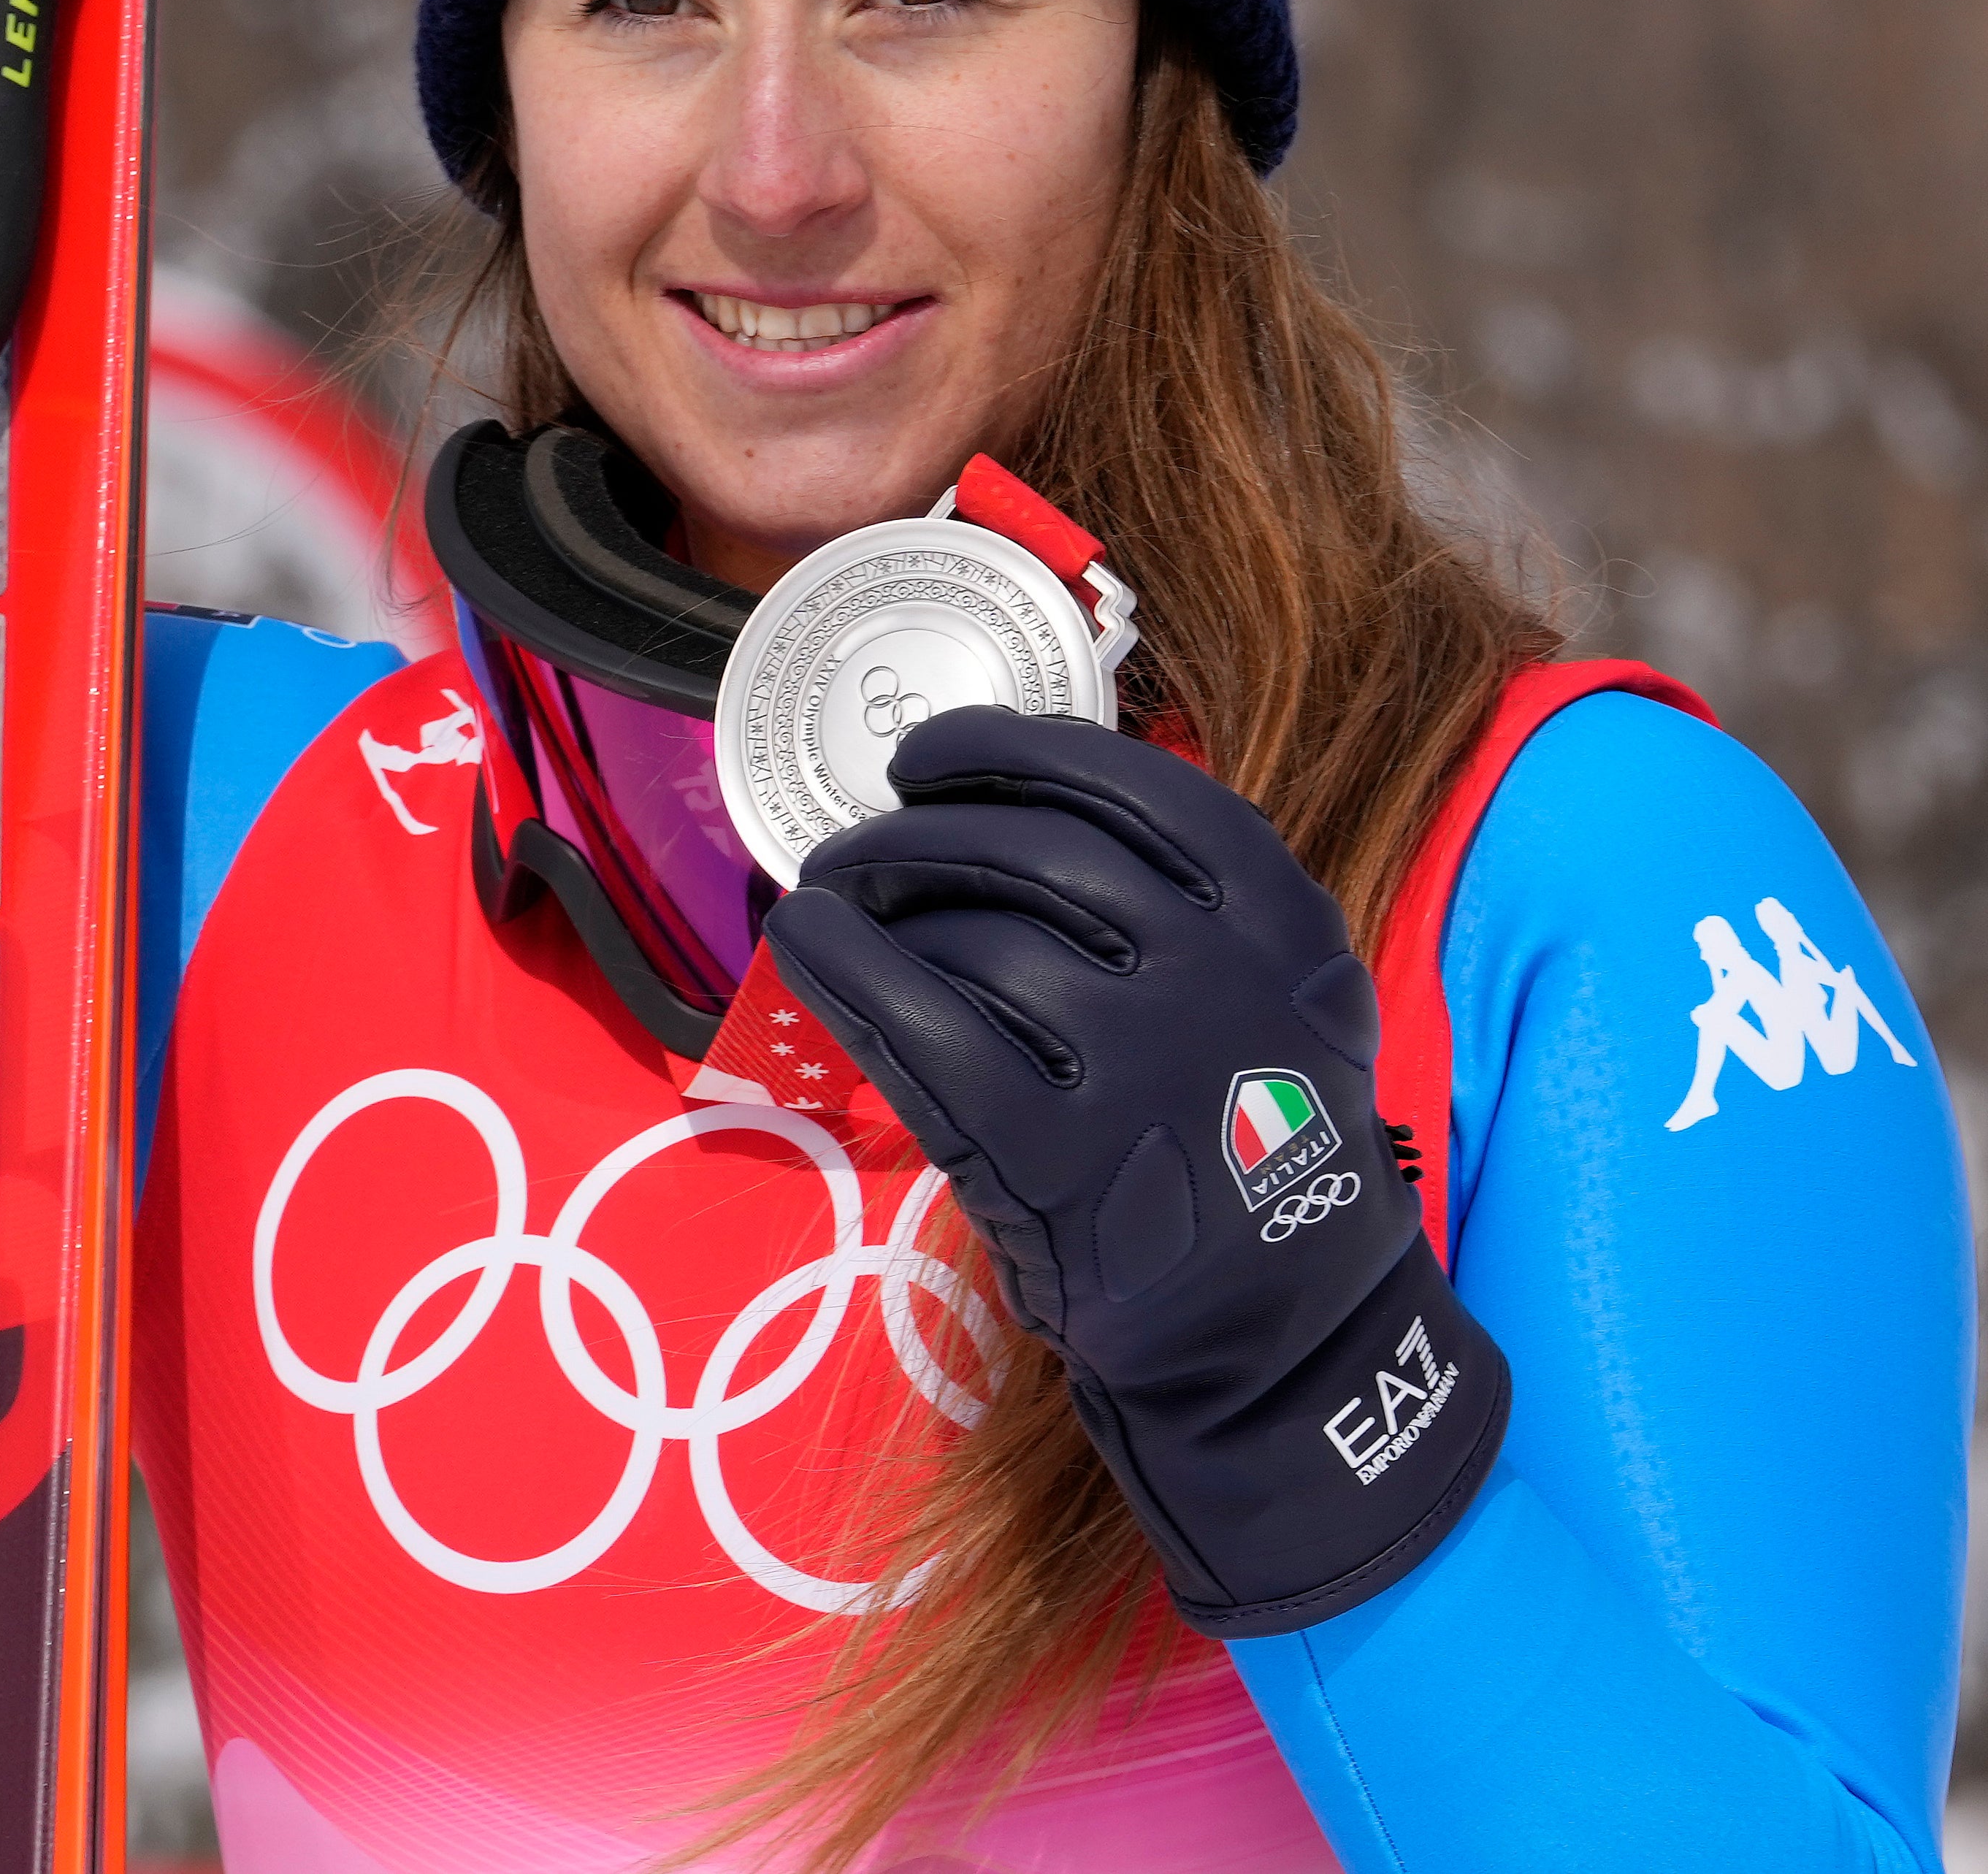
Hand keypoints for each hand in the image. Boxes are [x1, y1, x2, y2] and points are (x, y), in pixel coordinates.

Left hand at [760, 707, 1506, 1635]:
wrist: (1289, 1343)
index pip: (1132, 787)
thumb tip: (998, 813)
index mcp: (1283, 925)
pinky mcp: (1056, 1160)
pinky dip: (847, 971)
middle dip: (918, 834)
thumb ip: (1182, 909)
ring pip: (969, 938)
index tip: (930, 758)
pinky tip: (806, 944)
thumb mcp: (1277, 1001)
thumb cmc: (1252, 1145)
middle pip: (1029, 853)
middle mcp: (1220, 982)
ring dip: (878, 908)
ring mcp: (1139, 1070)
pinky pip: (921, 1031)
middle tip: (858, 849)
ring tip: (838, 910)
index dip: (1009, 752)